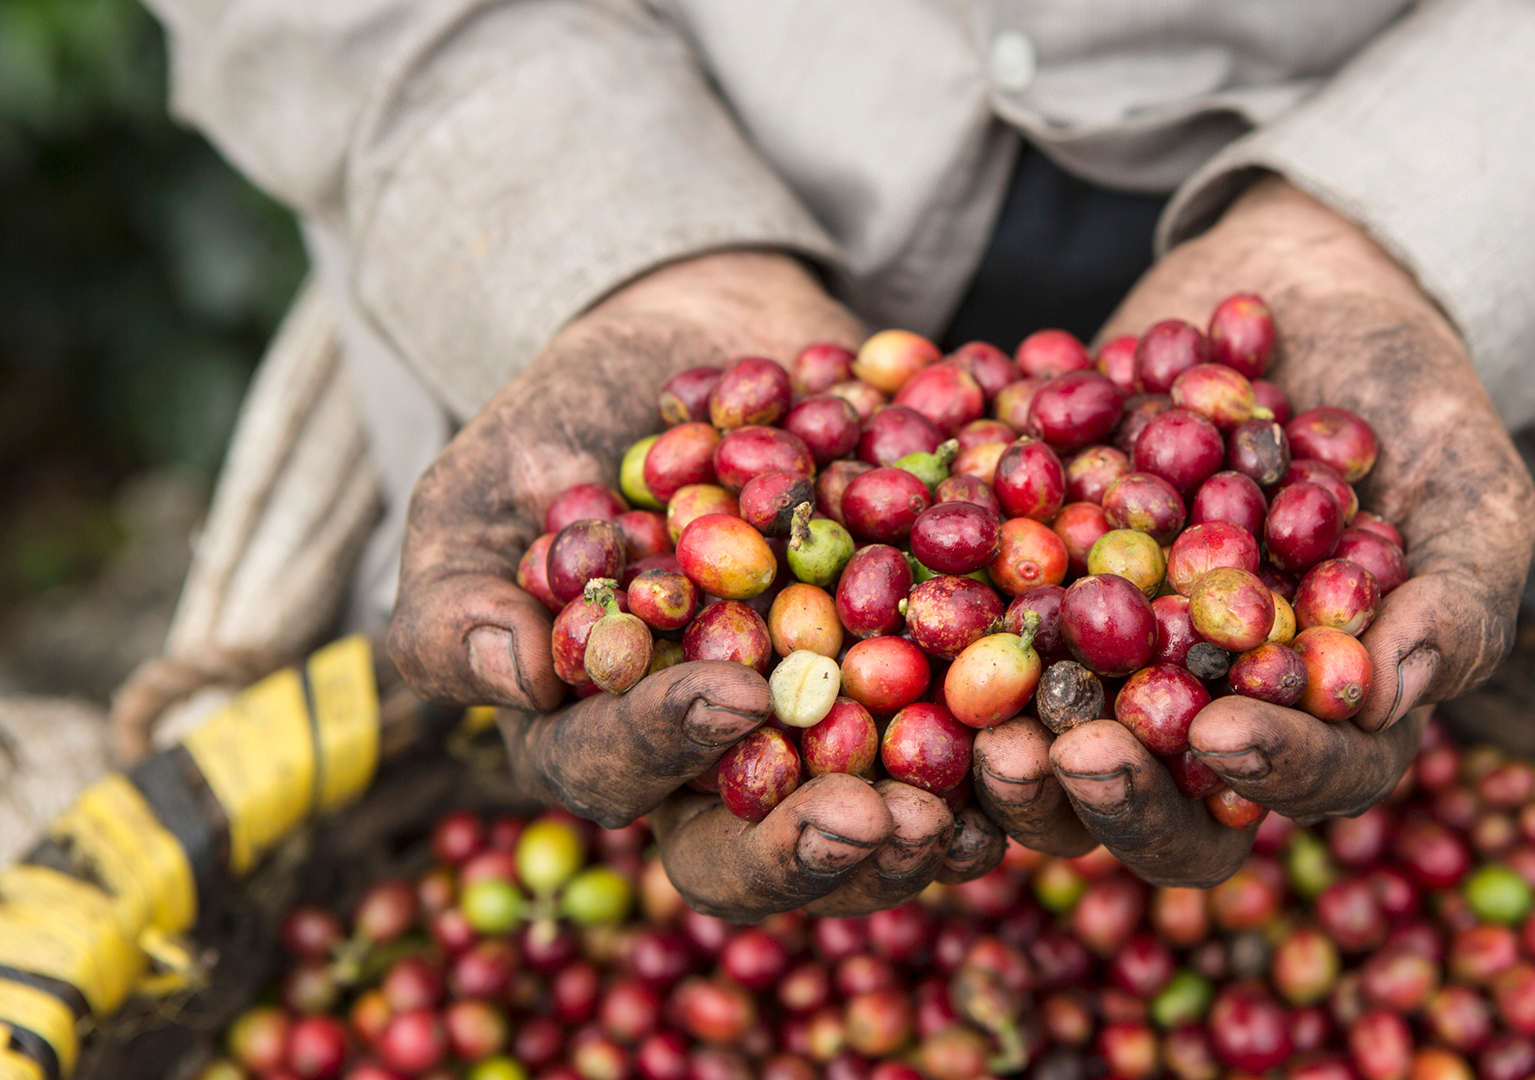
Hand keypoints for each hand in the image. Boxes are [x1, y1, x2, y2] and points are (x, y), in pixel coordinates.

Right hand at [388, 251, 1001, 919]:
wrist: (698, 348)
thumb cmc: (563, 427)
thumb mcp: (476, 494)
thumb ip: (459, 591)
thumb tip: (511, 674)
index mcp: (593, 737)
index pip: (615, 772)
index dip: (671, 746)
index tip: (737, 695)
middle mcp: (708, 767)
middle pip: (750, 847)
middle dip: (817, 843)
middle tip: (889, 820)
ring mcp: (814, 736)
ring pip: (863, 819)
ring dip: (927, 824)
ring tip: (983, 809)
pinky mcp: (905, 689)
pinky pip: (955, 743)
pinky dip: (1001, 744)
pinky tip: (1055, 739)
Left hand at [985, 178, 1534, 885]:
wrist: (1293, 283)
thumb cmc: (1411, 390)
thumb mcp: (1472, 482)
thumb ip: (1459, 595)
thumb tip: (1389, 698)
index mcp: (1324, 714)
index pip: (1309, 780)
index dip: (1272, 771)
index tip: (1227, 730)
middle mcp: (1207, 708)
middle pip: (1161, 803)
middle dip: (1113, 793)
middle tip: (1067, 752)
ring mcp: (1107, 660)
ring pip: (1052, 749)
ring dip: (1008, 756)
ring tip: (973, 722)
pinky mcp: (1025, 593)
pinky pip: (973, 636)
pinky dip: (940, 634)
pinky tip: (900, 608)